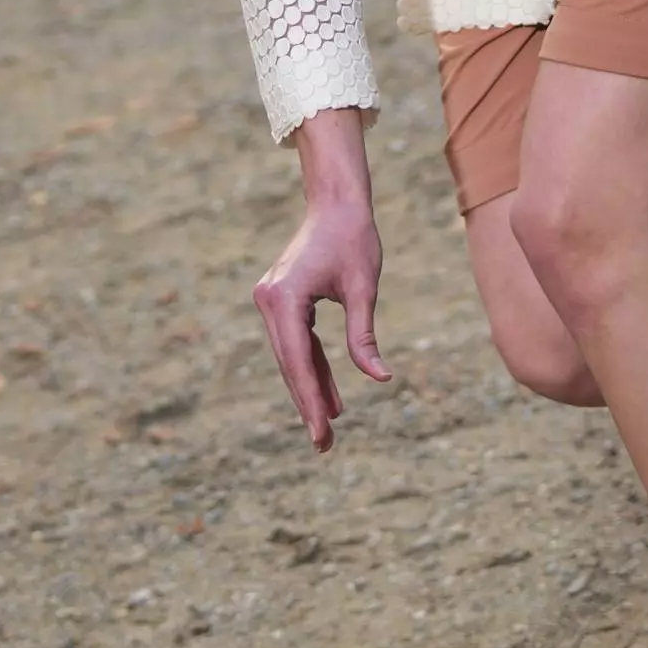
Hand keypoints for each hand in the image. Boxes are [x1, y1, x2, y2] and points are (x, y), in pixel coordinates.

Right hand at [253, 110, 390, 452]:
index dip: (311, 400)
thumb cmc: (354, 238)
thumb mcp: (364, 289)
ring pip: (292, 359)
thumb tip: (379, 377)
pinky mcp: (280, 302)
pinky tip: (331, 399)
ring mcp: (270, 302)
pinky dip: (313, 370)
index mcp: (283, 298)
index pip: (298, 361)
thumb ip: (364, 336)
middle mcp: (268, 301)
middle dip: (308, 405)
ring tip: (328, 430)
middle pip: (290, 366)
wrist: (337, 201)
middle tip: (324, 446)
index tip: (321, 433)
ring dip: (311, 392)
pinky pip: (297, 345)